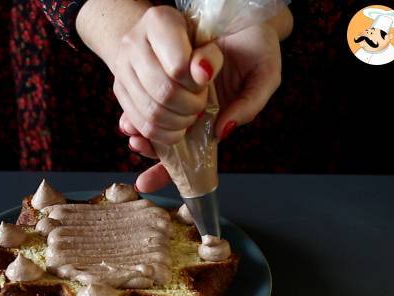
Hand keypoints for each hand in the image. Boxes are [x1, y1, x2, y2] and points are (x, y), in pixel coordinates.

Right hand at [112, 6, 222, 145]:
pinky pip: (141, 125)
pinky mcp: (118, 93)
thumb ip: (211, 57)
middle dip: (190, 106)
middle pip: (164, 93)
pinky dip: (163, 135)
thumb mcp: (207, 42)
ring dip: (178, 123)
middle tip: (200, 103)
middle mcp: (132, 43)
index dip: (197, 84)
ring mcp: (121, 69)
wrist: (153, 41)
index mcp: (157, 22)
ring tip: (190, 116)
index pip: (179, 67)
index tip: (205, 82)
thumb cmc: (187, 42)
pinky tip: (177, 131)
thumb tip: (203, 75)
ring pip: (152, 113)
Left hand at [125, 22, 282, 191]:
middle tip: (138, 147)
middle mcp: (195, 113)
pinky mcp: (167, 76)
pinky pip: (149, 98)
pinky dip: (137, 108)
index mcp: (214, 122)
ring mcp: (180, 97)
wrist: (245, 15)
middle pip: (167, 144)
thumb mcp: (264, 78)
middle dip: (150, 150)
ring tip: (132, 134)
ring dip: (141, 132)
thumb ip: (248, 106)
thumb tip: (222, 131)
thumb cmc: (258, 50)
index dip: (166, 172)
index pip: (190, 156)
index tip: (144, 182)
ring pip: (155, 125)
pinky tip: (129, 116)